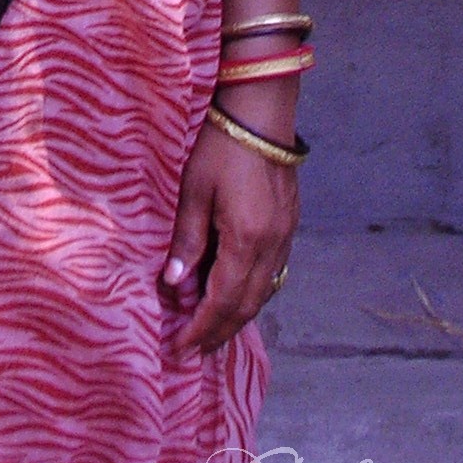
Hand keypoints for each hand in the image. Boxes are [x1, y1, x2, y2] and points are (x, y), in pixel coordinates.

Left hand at [160, 119, 297, 357]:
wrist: (261, 111)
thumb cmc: (220, 145)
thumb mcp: (194, 190)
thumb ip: (187, 240)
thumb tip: (174, 284)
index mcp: (247, 239)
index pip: (222, 301)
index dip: (201, 329)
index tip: (180, 349)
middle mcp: (272, 245)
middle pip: (247, 305)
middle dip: (219, 332)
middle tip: (194, 351)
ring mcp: (285, 236)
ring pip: (263, 293)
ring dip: (237, 316)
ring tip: (212, 332)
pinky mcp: (289, 224)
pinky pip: (272, 274)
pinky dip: (252, 293)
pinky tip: (235, 295)